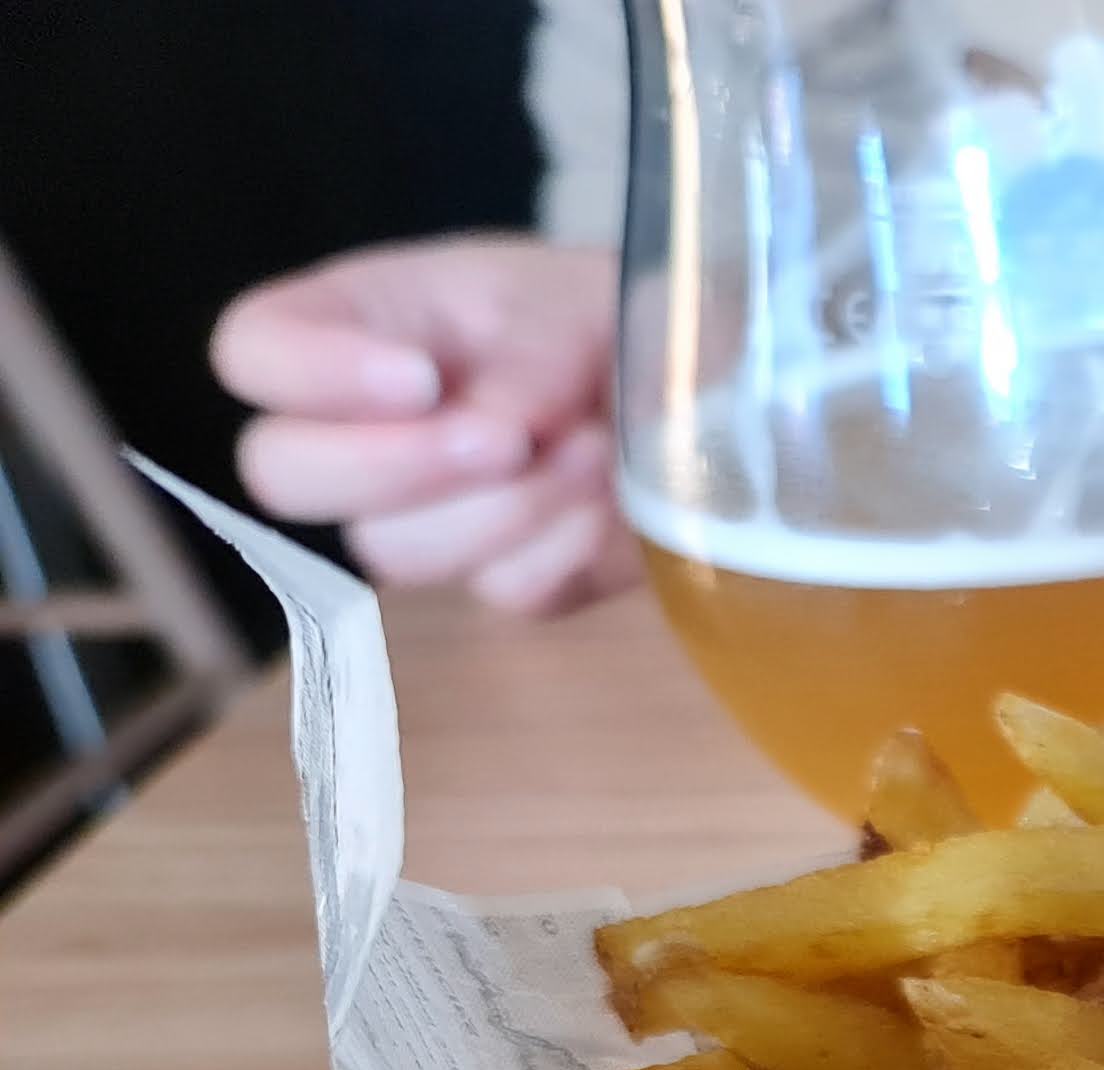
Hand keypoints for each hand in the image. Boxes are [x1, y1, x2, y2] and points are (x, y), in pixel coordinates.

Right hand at [212, 237, 636, 616]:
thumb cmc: (614, 316)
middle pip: (282, 475)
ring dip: (503, 508)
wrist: (703, 386)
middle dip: (396, 464)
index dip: (314, 376)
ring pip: (390, 551)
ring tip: (595, 448)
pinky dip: (567, 548)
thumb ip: (525, 349)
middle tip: (508, 440)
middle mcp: (364, 425)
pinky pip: (506, 589)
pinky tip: (613, 501)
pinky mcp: (506, 576)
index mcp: (354, 324)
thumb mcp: (571, 299)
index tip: (420, 378)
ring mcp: (426, 515)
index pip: (252, 353)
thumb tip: (496, 425)